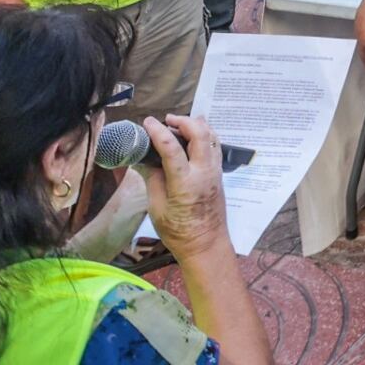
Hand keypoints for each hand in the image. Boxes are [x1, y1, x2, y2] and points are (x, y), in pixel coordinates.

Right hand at [129, 115, 232, 255]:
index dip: (158, 132)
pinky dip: (204, 135)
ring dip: (196, 125)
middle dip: (183, 121)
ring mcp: (215, 171)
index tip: (147, 122)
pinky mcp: (219, 173)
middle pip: (200, 134)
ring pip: (212, 137)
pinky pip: (215, 146)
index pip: (172, 149)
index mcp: (185, 183)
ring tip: (178, 124)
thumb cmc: (178, 231)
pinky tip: (193, 136)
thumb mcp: (157, 208)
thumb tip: (144, 159)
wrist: (206, 244)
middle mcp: (204, 172)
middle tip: (166, 120)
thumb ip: (153, 179)